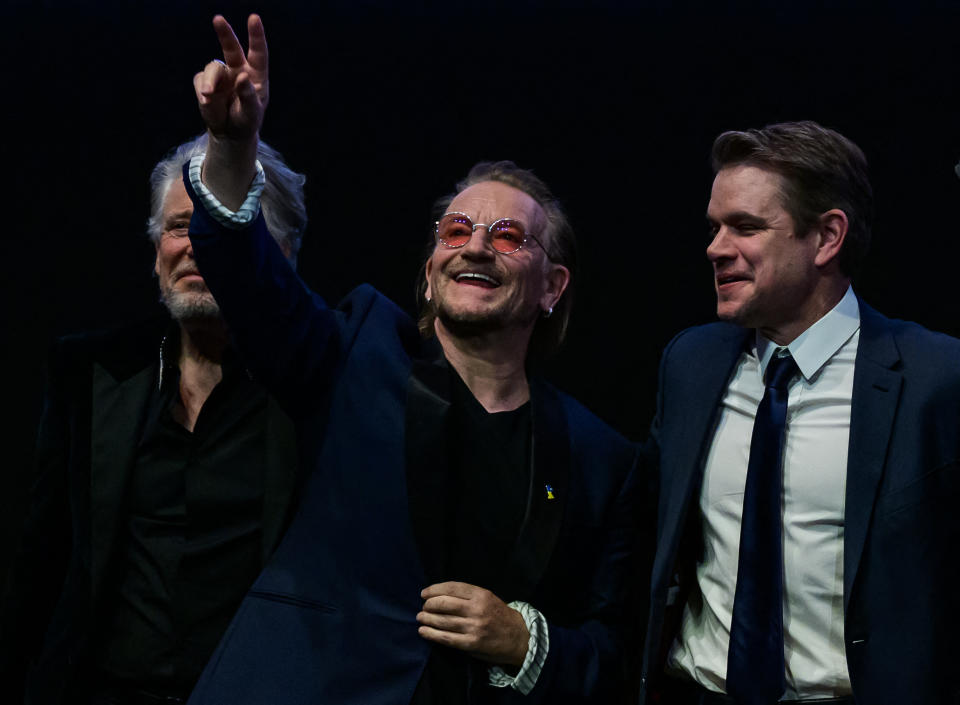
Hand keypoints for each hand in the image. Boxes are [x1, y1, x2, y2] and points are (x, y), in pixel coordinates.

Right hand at [193, 14, 268, 140]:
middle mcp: (238, 70)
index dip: (256, 35)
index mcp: (255, 75)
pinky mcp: (205, 82)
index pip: (258, 52)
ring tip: (207, 95)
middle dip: (225, 33)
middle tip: (218, 19)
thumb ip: (248, 95)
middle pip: (231, 48)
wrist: (230, 132)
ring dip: (209, 81)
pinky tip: (206, 102)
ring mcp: (221, 75)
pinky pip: (201, 80)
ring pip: (213, 68)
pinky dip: (202, 91)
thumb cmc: (247, 120)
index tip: (253, 18)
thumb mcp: (252, 112)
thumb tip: (241, 76)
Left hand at [417, 582, 528, 666]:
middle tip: (423, 608)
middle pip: (444, 604)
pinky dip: (432, 634)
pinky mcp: (472, 644)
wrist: (519, 638)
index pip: (452, 588)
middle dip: (429, 605)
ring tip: (420, 618)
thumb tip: (440, 595)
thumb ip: (468, 596)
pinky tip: (423, 631)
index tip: (424, 593)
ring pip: (443, 621)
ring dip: (427, 619)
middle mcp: (477, 609)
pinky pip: (447, 638)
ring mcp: (474, 627)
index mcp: (481, 594)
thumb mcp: (488, 598)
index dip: (434, 589)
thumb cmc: (500, 615)